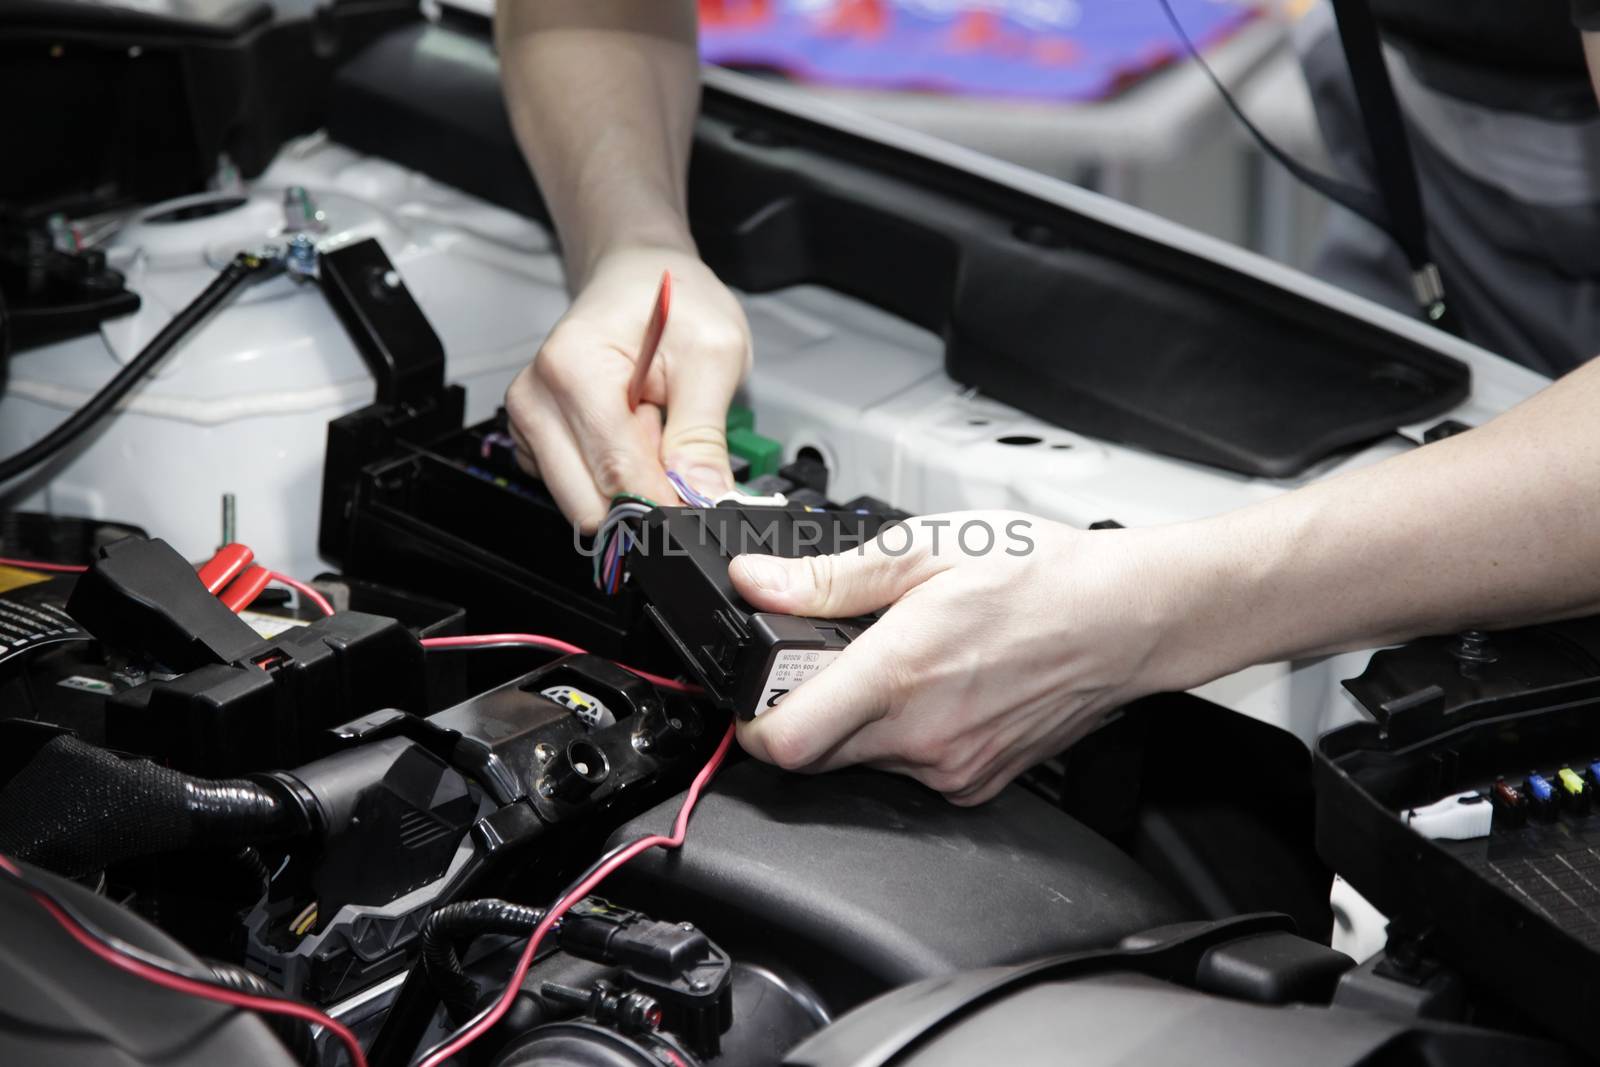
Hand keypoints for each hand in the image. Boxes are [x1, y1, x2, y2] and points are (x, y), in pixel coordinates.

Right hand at [506, 247, 750, 530]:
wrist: (639, 277)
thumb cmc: (673, 302)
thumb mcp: (714, 353)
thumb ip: (704, 433)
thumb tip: (702, 498)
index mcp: (573, 370)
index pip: (617, 475)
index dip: (668, 503)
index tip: (703, 503)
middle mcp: (536, 398)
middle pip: (590, 502)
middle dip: (644, 492)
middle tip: (673, 441)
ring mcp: (529, 422)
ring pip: (584, 504)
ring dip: (629, 482)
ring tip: (653, 426)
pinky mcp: (535, 441)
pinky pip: (579, 490)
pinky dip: (612, 476)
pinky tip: (632, 432)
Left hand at [727, 513, 1194, 804]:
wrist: (1126, 615)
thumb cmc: (1039, 576)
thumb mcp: (922, 550)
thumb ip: (828, 578)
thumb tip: (757, 584)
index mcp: (898, 675)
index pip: (784, 742)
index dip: (750, 722)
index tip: (751, 693)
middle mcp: (922, 737)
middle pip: (814, 756)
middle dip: (802, 713)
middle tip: (829, 661)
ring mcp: (952, 768)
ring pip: (863, 763)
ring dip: (858, 722)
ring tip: (901, 664)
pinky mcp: (977, 783)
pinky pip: (911, 771)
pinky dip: (906, 737)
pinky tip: (939, 688)